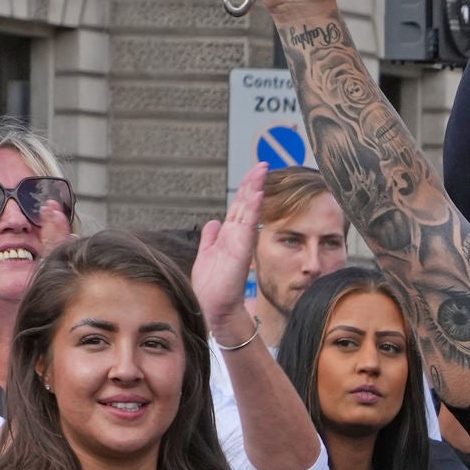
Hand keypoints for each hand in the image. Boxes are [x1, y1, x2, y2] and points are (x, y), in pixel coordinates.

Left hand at [195, 165, 268, 335]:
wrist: (214, 306)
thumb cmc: (212, 287)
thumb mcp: (207, 255)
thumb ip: (211, 238)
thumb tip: (212, 222)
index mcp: (229, 235)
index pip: (239, 206)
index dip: (246, 189)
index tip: (255, 172)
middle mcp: (237, 236)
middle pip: (246, 203)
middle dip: (254, 182)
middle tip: (263, 164)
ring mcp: (240, 241)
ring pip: (249, 209)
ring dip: (255, 188)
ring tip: (261, 170)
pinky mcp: (241, 249)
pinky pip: (248, 224)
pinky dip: (253, 208)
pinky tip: (257, 193)